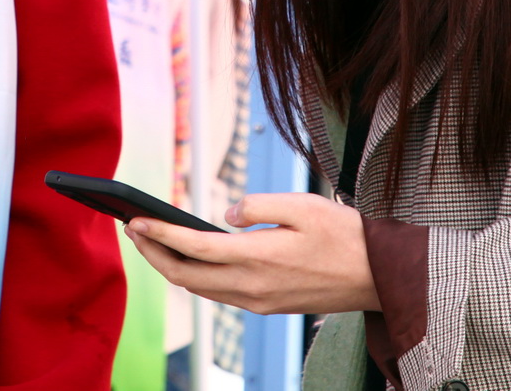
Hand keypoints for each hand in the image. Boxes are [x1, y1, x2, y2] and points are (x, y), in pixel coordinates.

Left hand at [124, 193, 378, 314]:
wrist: (378, 276)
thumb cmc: (344, 235)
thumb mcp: (302, 204)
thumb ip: (257, 205)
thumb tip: (226, 216)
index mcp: (258, 258)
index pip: (194, 247)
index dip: (159, 235)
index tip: (135, 221)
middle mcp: (252, 287)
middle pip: (186, 275)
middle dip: (153, 253)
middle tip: (132, 230)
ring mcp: (258, 301)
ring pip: (199, 288)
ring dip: (171, 267)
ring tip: (152, 243)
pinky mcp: (266, 306)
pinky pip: (219, 294)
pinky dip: (195, 277)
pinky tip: (189, 260)